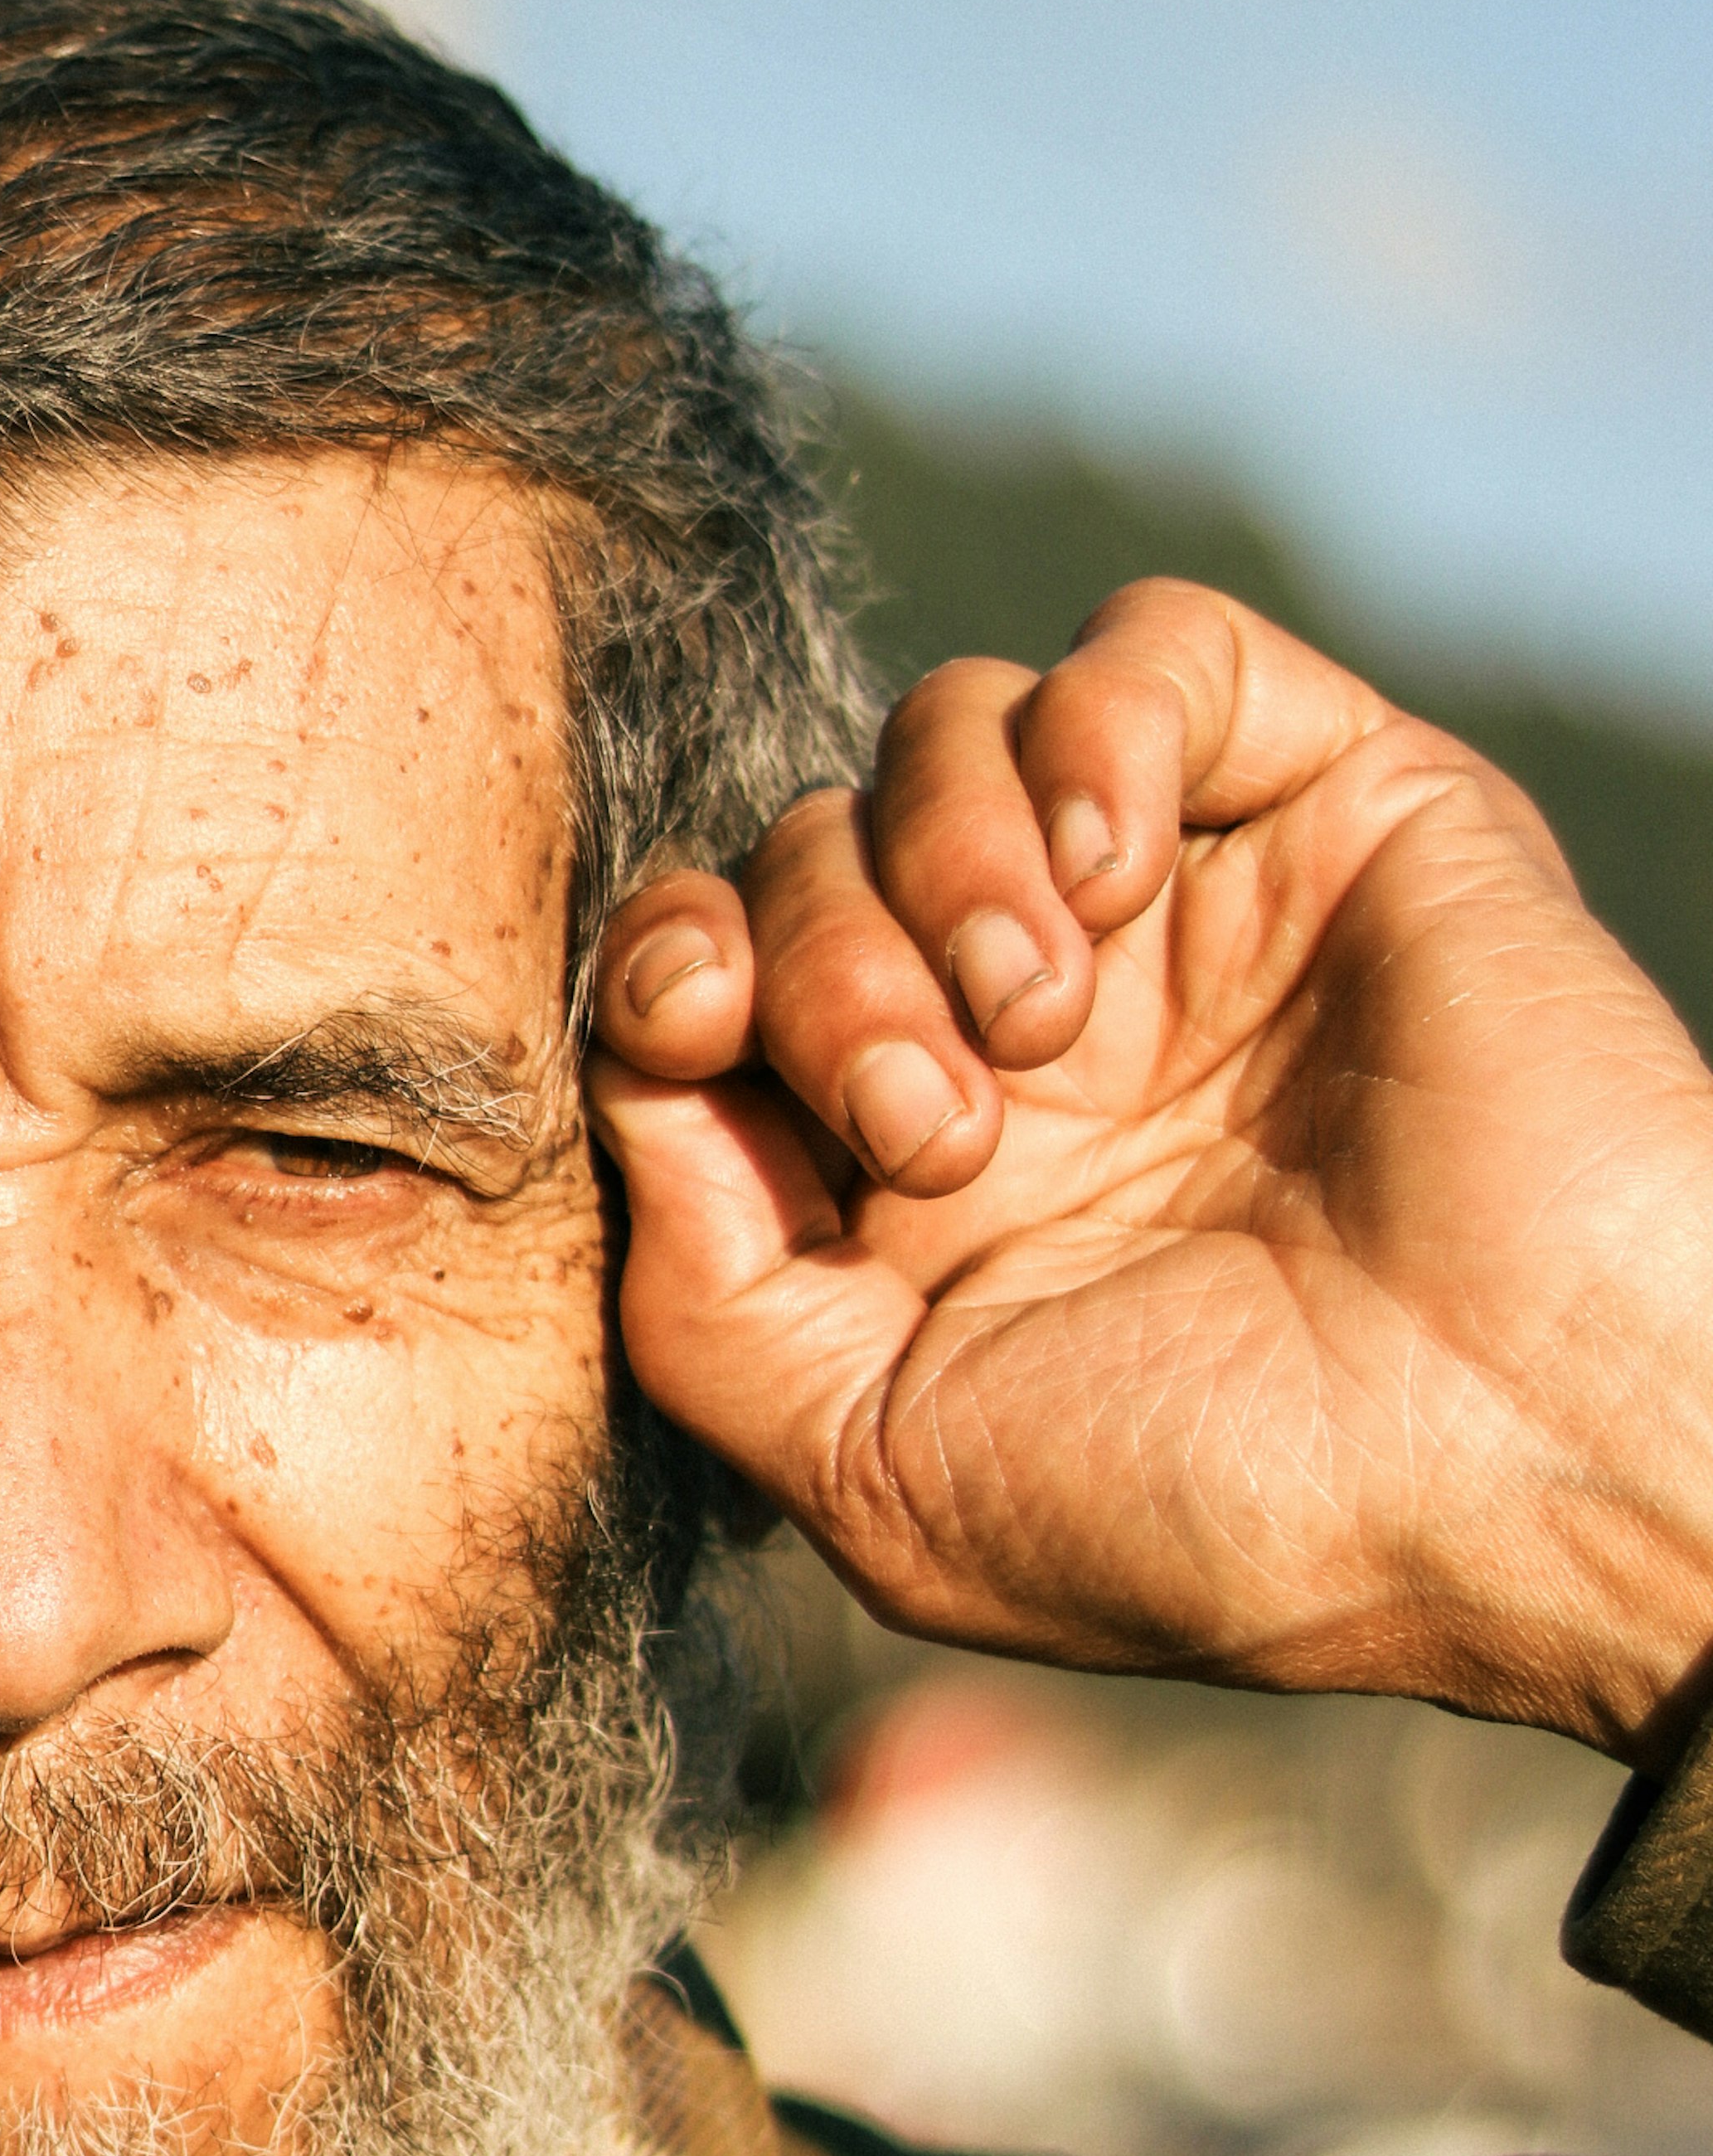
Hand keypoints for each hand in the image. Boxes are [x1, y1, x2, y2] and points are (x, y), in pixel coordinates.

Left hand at [586, 584, 1712, 1768]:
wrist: (1516, 1462)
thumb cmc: (1219, 1510)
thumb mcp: (878, 1476)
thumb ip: (702, 1300)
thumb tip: (640, 1097)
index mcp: (916, 1173)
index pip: (709, 971)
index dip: (661, 965)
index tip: (694, 1034)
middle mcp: (1032, 1027)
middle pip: (801, 844)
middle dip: (813, 959)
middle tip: (940, 1124)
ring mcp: (1180, 911)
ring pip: (942, 727)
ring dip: (933, 856)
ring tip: (1042, 1025)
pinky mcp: (1331, 804)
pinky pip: (1147, 646)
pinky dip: (1087, 726)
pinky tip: (1110, 876)